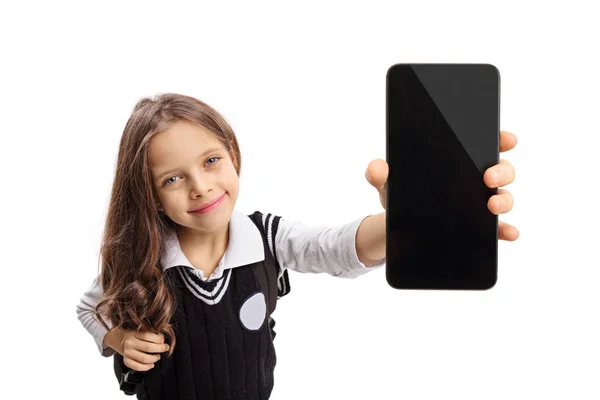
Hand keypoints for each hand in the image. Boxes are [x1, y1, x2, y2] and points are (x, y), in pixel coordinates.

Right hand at [105, 328, 169, 371]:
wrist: (118, 338)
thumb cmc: (133, 334)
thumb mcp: (140, 329)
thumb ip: (151, 332)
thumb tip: (161, 339)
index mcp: (133, 333)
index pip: (148, 336)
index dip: (158, 338)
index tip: (163, 340)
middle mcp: (129, 343)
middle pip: (148, 348)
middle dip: (160, 348)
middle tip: (165, 348)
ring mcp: (127, 353)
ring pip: (144, 359)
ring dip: (154, 358)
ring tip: (158, 356)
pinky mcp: (126, 361)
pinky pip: (137, 367)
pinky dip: (146, 367)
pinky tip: (151, 365)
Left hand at [364, 130, 519, 241]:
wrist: (398, 228)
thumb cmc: (400, 195)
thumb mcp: (387, 183)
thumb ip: (379, 173)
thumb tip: (376, 167)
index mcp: (459, 160)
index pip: (485, 144)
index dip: (500, 138)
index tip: (505, 138)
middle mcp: (475, 180)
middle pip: (501, 169)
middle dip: (501, 171)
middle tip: (488, 176)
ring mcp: (480, 204)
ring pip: (504, 196)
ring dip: (504, 200)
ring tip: (493, 206)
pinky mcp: (480, 227)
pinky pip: (499, 228)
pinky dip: (506, 230)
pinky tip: (508, 233)